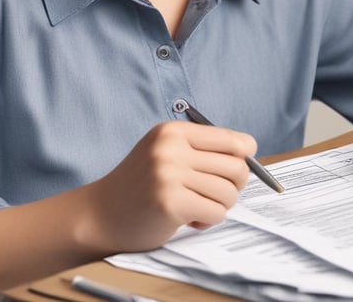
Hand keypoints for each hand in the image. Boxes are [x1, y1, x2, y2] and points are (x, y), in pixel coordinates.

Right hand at [78, 120, 255, 253]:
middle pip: (237, 167)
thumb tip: (250, 151)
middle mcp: (170, 148)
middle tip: (214, 194)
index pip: (232, 139)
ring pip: (229, 193)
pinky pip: (216, 213)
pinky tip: (189, 219)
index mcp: (173, 131)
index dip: (244, 158)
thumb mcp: (166, 152)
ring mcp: (169, 175)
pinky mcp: (170, 203)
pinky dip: (208, 221)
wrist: (101, 214)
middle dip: (233, 186)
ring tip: (197, 206)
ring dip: (219, 206)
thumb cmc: (142, 185)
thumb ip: (202, 149)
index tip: (233, 171)